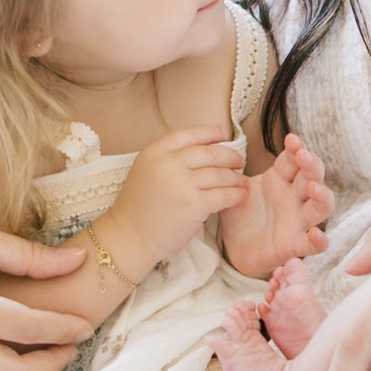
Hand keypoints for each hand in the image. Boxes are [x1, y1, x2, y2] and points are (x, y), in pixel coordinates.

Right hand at [116, 127, 251, 266]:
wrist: (129, 237)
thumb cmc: (138, 209)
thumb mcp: (146, 171)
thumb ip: (168, 159)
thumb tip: (201, 152)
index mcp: (155, 152)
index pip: (189, 134)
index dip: (210, 132)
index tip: (224, 135)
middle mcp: (168, 163)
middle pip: (210, 153)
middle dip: (230, 157)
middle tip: (239, 162)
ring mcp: (182, 183)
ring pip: (221, 174)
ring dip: (236, 178)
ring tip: (242, 182)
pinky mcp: (194, 205)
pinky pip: (224, 195)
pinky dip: (236, 195)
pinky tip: (241, 197)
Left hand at [218, 134, 333, 278]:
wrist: (233, 247)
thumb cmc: (239, 213)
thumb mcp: (235, 189)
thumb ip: (233, 174)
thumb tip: (223, 156)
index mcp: (279, 179)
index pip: (293, 160)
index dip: (296, 148)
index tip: (291, 139)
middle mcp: (294, 197)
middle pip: (313, 177)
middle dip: (312, 165)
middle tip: (303, 156)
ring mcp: (297, 220)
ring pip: (321, 207)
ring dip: (322, 196)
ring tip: (313, 188)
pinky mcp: (294, 244)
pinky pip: (311, 245)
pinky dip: (319, 241)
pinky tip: (316, 235)